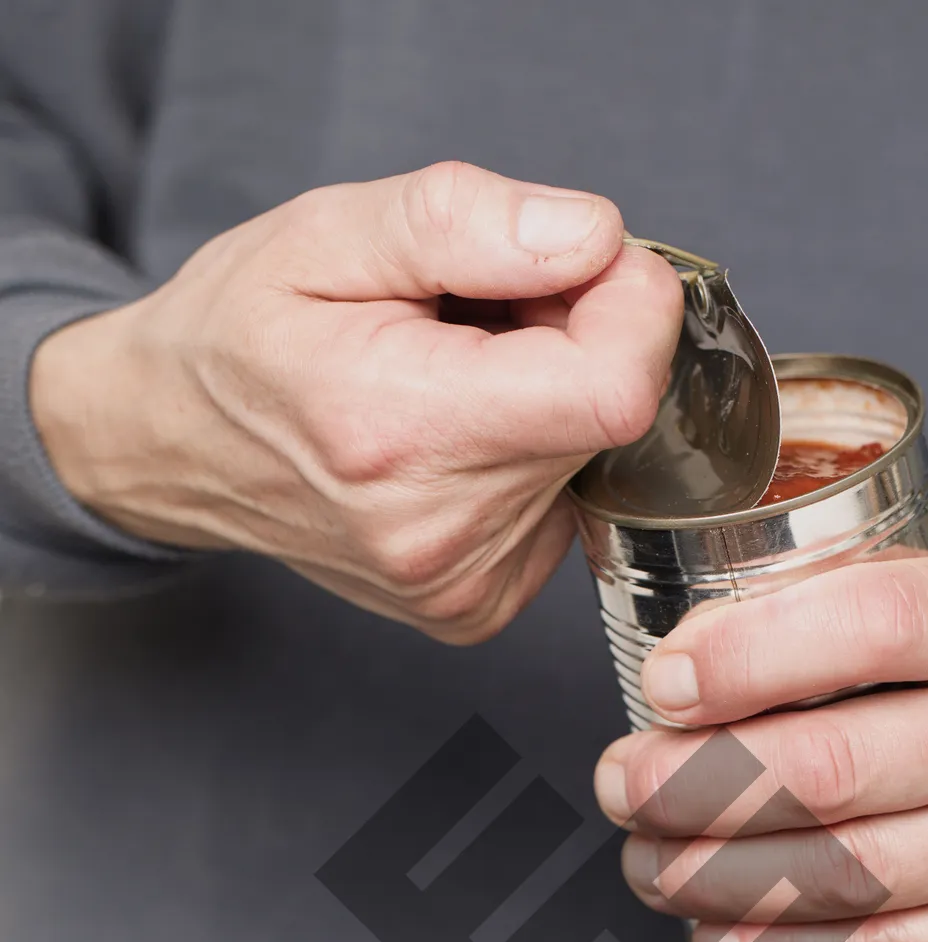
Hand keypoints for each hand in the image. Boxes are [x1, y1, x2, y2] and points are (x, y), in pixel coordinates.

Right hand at [30, 161, 681, 642]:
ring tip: (449, 373)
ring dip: (546, 398)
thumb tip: (593, 240)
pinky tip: (452, 435)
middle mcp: (434, 531)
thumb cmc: (241, 330)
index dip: (631, 310)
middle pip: (603, 418)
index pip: (613, 390)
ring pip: (586, 463)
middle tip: (477, 312)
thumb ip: (467, 223)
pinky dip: (527, 459)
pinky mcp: (470, 607)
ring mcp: (454, 585)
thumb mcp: (330, 231)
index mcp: (401, 429)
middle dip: (572, 338)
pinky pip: (556, 512)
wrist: (172, 443)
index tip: (585, 262)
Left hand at [594, 506, 927, 941]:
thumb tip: (725, 555)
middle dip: (690, 783)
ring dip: (711, 876)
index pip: (871, 624)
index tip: (661, 680)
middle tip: (621, 782)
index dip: (745, 655)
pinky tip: (717, 936)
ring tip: (648, 862)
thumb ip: (892, 569)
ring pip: (838, 873)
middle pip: (828, 767)